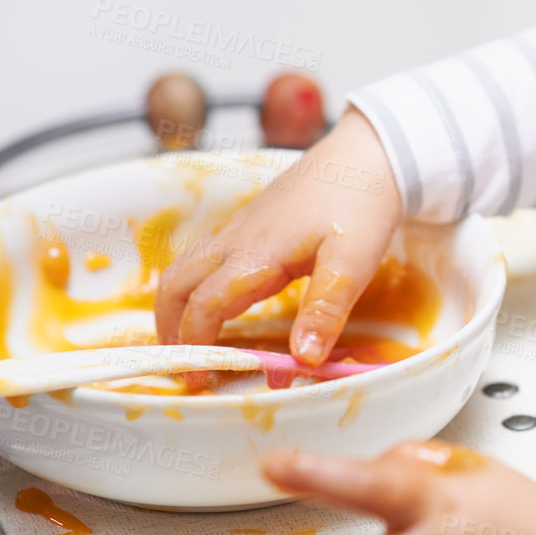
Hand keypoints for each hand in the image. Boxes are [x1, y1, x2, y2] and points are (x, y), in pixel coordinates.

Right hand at [154, 106, 402, 364]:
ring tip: (191, 341)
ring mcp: (239, 229)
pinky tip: (217, 301)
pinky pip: (204, 257)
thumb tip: (302, 359)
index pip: (204, 306)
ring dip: (177, 306)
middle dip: (168, 328)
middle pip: (175, 285)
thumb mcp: (353, 263)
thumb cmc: (361, 205)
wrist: (367, 153)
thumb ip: (325, 311)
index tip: (199, 381)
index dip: (195, 345)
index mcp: (256, 254)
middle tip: (184, 364)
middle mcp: (236, 241)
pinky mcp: (250, 223)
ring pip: (184, 268)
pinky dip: (195, 285)